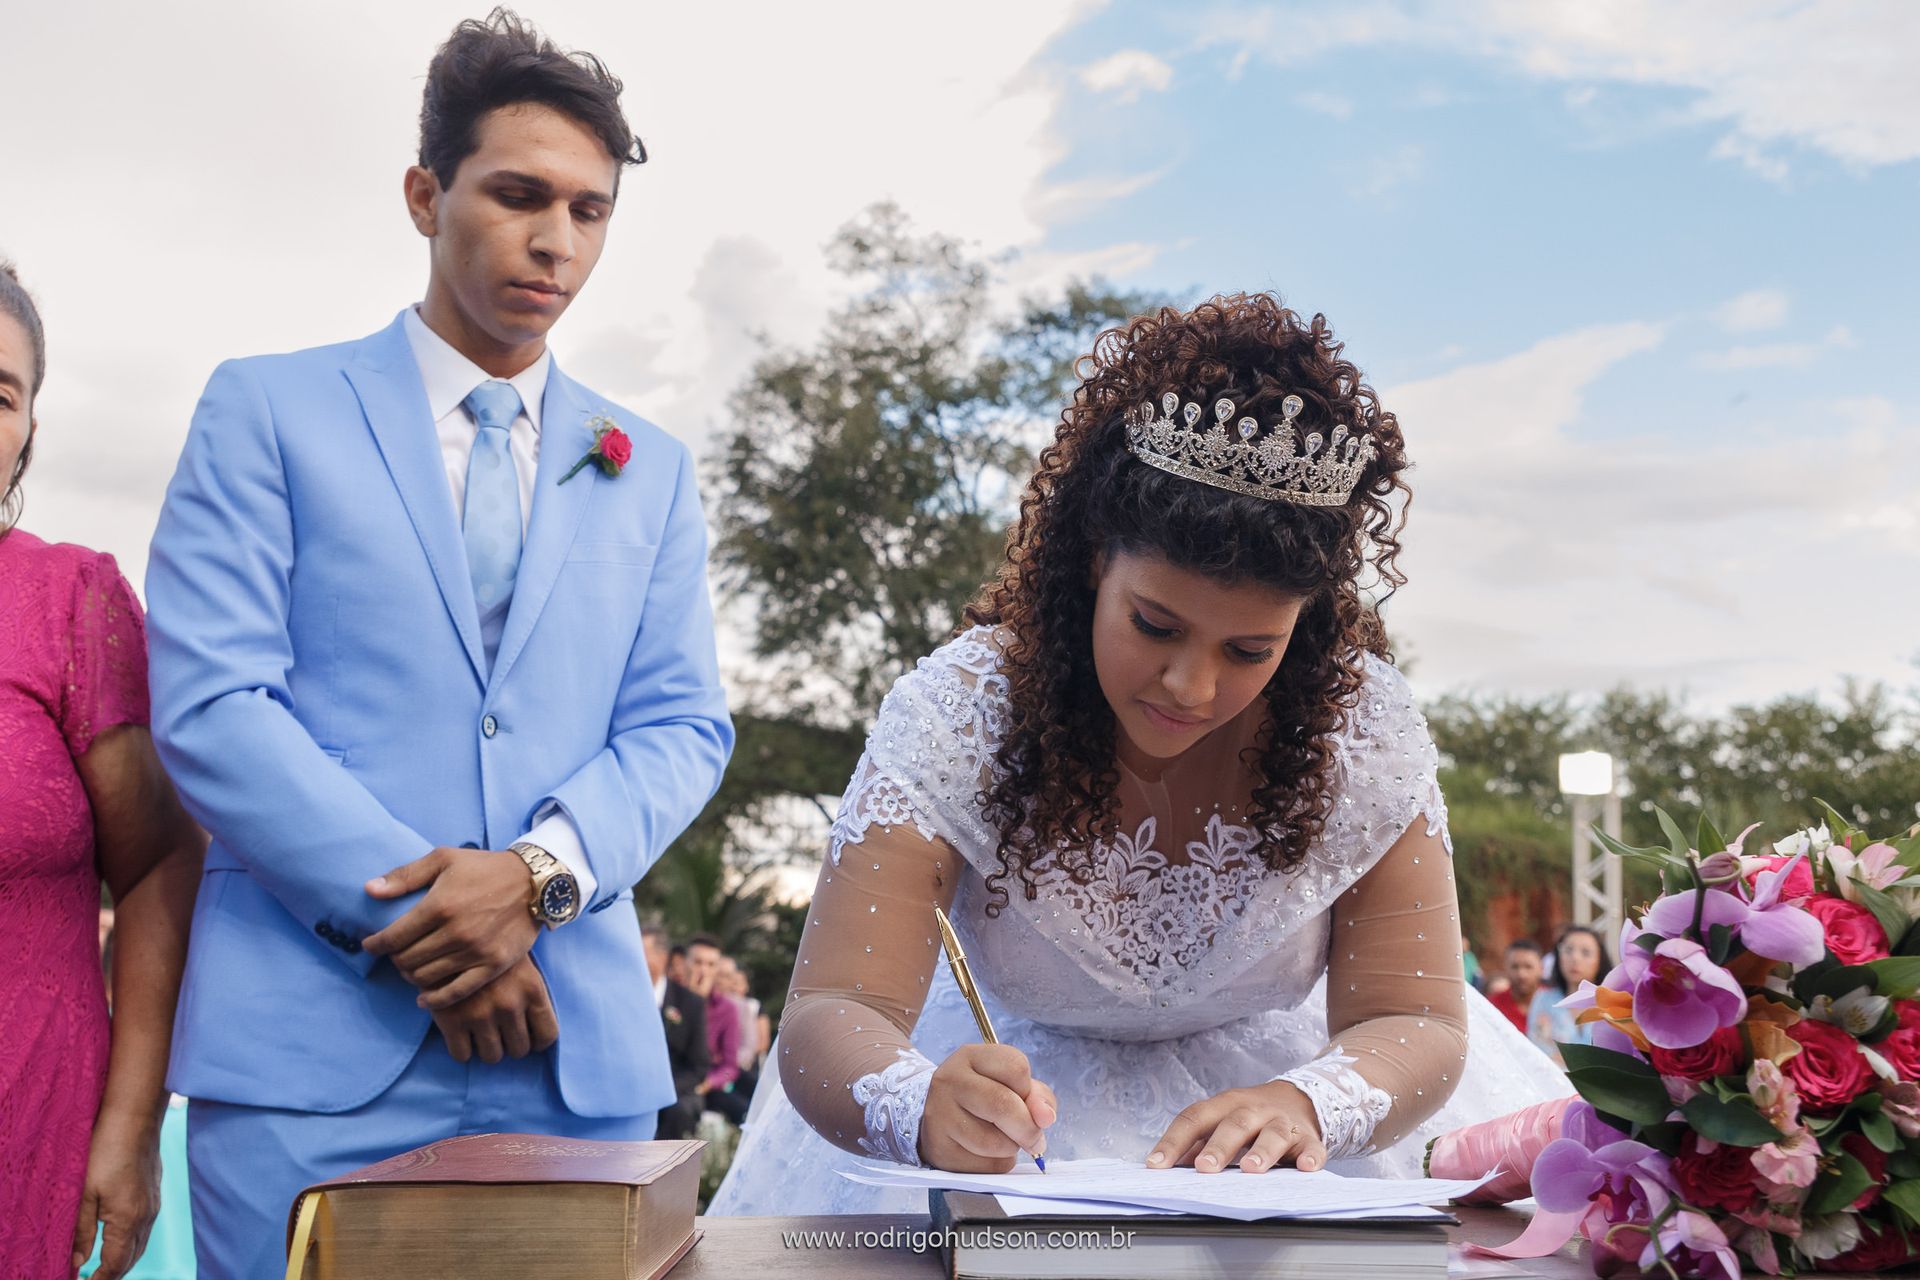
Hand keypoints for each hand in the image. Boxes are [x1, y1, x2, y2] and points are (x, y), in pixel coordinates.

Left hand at [69, 1106, 162, 1279]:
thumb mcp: (84, 1193)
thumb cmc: (106, 1151)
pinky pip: (145, 1226)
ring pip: (141, 1243)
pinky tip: (118, 1234)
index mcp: (128, 1220)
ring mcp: (154, 1203)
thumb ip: (82, 1231)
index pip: (116, 1265)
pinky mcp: (155, 1191)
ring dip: (123, 1258)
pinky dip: (131, 1240)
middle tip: (91, 1279)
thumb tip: (78, 1262)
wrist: (135, 1118)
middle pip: (132, 1258)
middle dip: (113, 1274)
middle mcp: (146, 1215)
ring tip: (102, 1263)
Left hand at [363, 848, 539, 1007]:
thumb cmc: (485, 868)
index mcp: (439, 905)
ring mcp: (475, 952)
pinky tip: (424, 998)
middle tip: (397, 953)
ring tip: (412, 967)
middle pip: (407, 960)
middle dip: (395, 958)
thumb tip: (369, 890)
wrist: (535, 882)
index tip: (372, 945)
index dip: (376, 944)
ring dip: (412, 975)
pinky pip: (456, 992)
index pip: (393, 937)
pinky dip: (435, 1000)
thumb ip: (405, 876)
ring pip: (426, 977)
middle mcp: (455, 932)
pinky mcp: (493, 966)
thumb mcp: (444, 858)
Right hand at [431, 955, 559, 1063]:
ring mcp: (480, 1014)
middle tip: (500, 1032)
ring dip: (488, 1048)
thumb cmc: (491, 948)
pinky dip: (462, 1049)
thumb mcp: (521, 963)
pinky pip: (462, 1055)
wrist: (449, 933)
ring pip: (492, 1056)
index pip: (547, 1035)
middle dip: (510, 1044)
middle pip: (519, 1049)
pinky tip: (461, 1034)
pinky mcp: (451, 1020)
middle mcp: (510, 1004)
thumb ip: (530, 993)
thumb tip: (537, 1035)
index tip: (528, 1037)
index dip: (537, 1041)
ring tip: (481, 1032)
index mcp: (532, 989)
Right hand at [919, 1043, 1056, 1172]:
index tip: (1024, 1099)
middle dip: (1028, 1128)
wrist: (937, 1119)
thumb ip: (1037, 1096)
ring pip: (995, 1142)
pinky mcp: (940, 1150)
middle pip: (1004, 1105)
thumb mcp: (1009, 1084)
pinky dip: (997, 1164)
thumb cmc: (982, 1098)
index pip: (1016, 1067)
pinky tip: (987, 1154)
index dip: (1029, 1090)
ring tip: (1003, 1140)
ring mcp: (940, 1116)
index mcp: (970, 1057)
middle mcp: (950, 1081)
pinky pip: (985, 1166)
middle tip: (1034, 1138)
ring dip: (1012, 1148)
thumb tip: (1046, 1117)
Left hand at [1147, 1080, 1325, 1173]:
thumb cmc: (1249, 1117)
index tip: (1156, 1164)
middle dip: (1218, 1147)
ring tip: (1251, 1170)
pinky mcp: (1309, 1138)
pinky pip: (1312, 1147)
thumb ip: (1197, 1141)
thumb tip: (1165, 1166)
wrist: (1298, 1098)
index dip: (1174, 1141)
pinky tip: (1307, 1167)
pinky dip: (1311, 1157)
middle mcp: (1253, 1110)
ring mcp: (1282, 1123)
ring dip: (1262, 1152)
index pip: (1194, 1119)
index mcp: (1224, 1105)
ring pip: (1273, 1134)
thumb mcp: (1221, 1121)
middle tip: (1203, 1168)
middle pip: (1234, 1125)